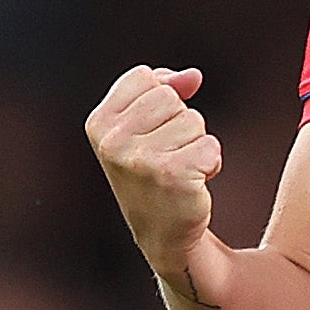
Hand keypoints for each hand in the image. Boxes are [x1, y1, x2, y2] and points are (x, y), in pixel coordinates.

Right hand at [82, 64, 219, 285]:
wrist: (163, 234)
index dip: (161, 99)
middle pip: (170, 97)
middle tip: (168, 155)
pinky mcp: (171, 175)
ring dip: (197, 144)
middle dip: (180, 123)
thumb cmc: (155, 173)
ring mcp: (139, 160)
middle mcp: (112, 141)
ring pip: (194, 121)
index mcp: (99, 123)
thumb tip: (193, 76)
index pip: (145, 77)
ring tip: (179, 170)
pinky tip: (192, 184)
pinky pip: (211, 146)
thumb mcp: (145, 126)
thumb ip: (165, 89)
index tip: (151, 132)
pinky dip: (210, 164)